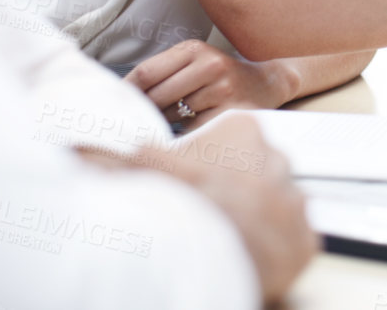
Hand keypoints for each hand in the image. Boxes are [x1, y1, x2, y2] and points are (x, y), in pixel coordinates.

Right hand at [79, 112, 315, 302]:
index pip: (225, 143)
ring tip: (219, 238)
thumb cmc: (175, 199)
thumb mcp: (140, 166)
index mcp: (244, 130)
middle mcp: (279, 159)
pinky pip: (287, 242)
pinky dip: (267, 251)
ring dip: (249, 221)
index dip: (200, 167)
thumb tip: (80, 146)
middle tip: (201, 214)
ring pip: (270, 207)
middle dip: (228, 192)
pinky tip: (242, 256)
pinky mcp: (306, 239)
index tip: (187, 187)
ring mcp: (295, 200)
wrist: (207, 249)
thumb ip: (112, 154)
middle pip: (250, 175)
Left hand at [127, 39, 292, 131]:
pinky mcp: (231, 112)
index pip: (147, 72)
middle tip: (133, 121)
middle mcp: (209, 65)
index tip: (113, 104)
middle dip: (144, 110)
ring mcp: (222, 89)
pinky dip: (185, 132)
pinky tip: (189, 128)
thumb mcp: (196, 61)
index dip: (126, 91)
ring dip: (165, 122)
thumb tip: (123, 96)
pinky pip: (193, 128)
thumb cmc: (221, 76)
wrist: (267, 83)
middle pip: (157, 95)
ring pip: (173, 114)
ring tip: (167, 122)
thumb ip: (164, 73)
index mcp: (194, 49)